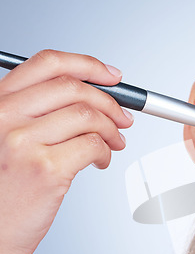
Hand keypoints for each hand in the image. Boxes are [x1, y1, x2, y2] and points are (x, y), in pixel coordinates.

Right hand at [0, 49, 132, 253]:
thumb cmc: (3, 189)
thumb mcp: (8, 137)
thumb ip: (39, 113)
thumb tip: (91, 98)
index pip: (48, 63)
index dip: (88, 65)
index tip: (111, 76)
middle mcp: (4, 115)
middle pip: (74, 88)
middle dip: (110, 102)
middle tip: (123, 118)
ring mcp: (23, 141)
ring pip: (89, 117)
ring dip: (112, 130)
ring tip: (114, 143)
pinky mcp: (45, 168)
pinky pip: (93, 146)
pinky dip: (106, 152)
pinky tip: (100, 161)